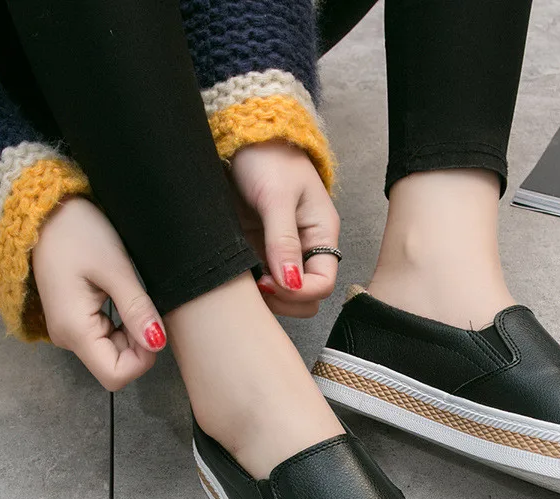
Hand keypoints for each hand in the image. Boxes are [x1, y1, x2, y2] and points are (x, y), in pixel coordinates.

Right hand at [32, 196, 165, 390]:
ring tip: (129, 295)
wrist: (48, 210)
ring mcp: (70, 330)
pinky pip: (106, 336)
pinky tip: (121, 297)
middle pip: (116, 365)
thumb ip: (137, 310)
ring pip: (113, 352)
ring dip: (132, 332)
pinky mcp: (75, 320)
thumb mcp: (115, 269)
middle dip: (139, 344)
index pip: (116, 375)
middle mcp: (68, 337)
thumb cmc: (78, 232)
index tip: (152, 327)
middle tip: (142, 304)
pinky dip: (123, 324)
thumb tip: (157, 343)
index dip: (142, 359)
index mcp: (75, 329)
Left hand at [230, 141, 339, 317]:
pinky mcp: (258, 250)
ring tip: (244, 280)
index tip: (269, 282)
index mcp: (321, 234)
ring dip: (266, 297)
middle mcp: (305, 248)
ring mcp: (280, 251)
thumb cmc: (267, 157)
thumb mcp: (276, 196)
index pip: (323, 284)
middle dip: (284, 300)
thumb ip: (283, 241)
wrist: (242, 136)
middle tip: (257, 285)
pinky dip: (250, 286)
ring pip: (283, 294)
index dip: (299, 292)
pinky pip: (260, 281)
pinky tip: (236, 274)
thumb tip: (291, 282)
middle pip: (307, 298)